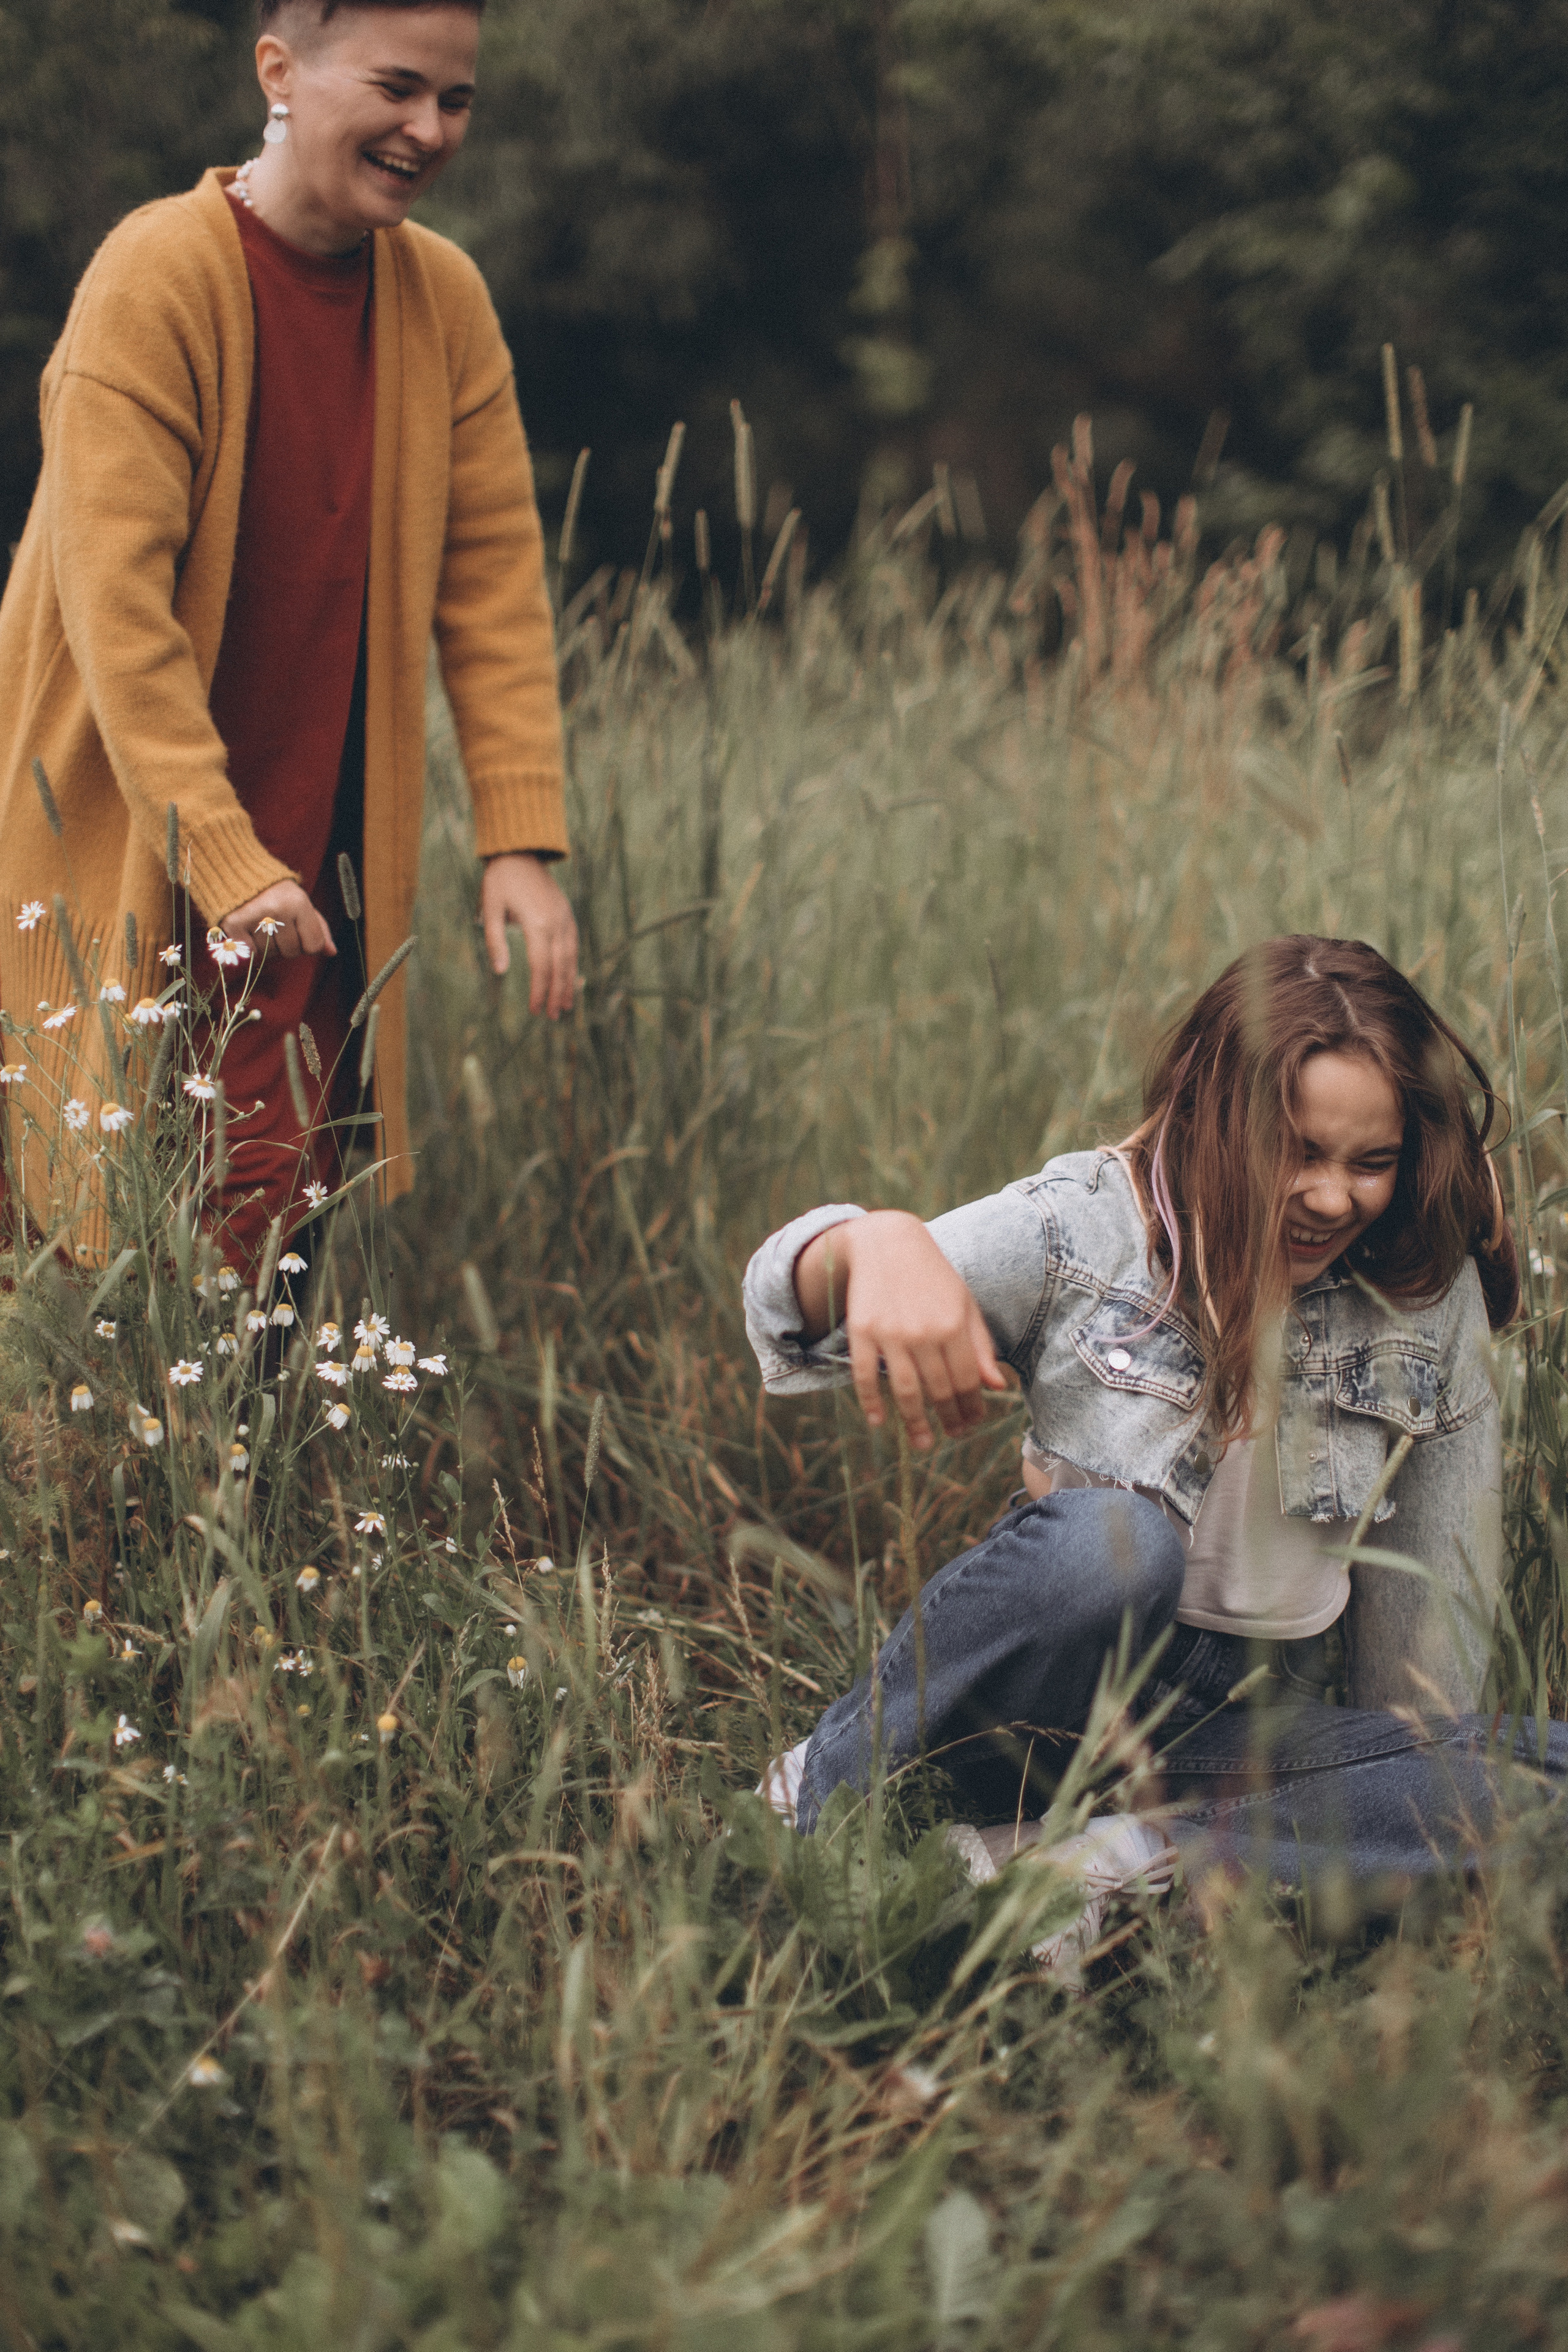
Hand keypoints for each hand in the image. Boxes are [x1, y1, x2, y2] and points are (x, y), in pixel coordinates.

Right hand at [220, 879, 334, 961]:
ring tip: (259, 923)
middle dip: (285, 944)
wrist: (237, 873)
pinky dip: (248, 946)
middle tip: (275, 924)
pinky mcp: (233, 924)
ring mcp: (255, 916)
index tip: (297, 930)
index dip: (306, 944)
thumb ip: (318, 928)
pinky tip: (246, 928)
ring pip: (269, 954)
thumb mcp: (301, 903)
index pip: (314, 946)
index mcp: (298, 902)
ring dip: (266, 945)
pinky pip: (249, 953)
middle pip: (291, 952)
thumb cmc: (274, 893)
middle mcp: (278, 909)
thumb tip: (332, 952)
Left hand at [480, 853, 577, 1018]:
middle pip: (559, 967)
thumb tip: (500, 971)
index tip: (535, 1010)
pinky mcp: (567, 914)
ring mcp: (564, 918)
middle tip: (553, 1017)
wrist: (521, 851)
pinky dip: (572, 964)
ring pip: (570, 958)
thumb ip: (495, 940)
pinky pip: (573, 945)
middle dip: (556, 994)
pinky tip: (569, 978)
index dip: (538, 991)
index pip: (540, 967)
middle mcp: (556, 923)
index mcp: (537, 924)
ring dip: (568, 983)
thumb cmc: (500, 879)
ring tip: (566, 1005)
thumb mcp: (490, 908)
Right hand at [794, 1210, 1008, 1449]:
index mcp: (954, 1325)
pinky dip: (872, 1402)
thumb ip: (980, 1345)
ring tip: (922, 1443)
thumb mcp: (964, 1304)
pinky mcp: (862, 1332)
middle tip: (952, 1436)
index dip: (972, 1407)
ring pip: (905, 1390)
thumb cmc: (933, 1277)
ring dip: (915, 1422)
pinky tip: (879, 1421)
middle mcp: (924, 1331)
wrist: (887, 1243)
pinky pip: (866, 1376)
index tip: (972, 1423)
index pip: (967, 1380)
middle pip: (939, 1390)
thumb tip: (997, 1387)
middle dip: (948, 1419)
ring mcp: (890, 1333)